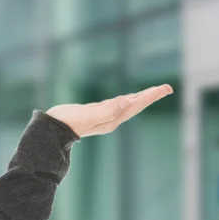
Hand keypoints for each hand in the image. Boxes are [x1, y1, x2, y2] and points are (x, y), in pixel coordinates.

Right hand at [45, 84, 173, 137]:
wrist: (52, 131)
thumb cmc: (68, 122)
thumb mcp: (88, 115)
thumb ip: (107, 110)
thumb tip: (127, 101)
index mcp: (112, 119)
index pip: (136, 105)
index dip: (151, 96)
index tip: (166, 88)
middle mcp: (111, 119)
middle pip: (136, 105)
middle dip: (150, 96)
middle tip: (167, 88)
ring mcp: (103, 116)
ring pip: (127, 105)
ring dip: (140, 98)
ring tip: (152, 92)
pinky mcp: (95, 112)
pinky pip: (116, 104)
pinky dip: (125, 99)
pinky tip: (126, 98)